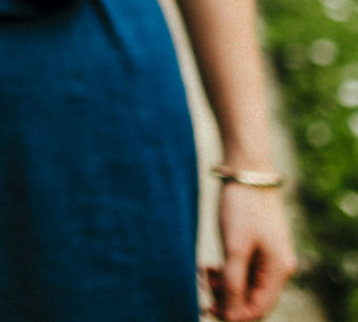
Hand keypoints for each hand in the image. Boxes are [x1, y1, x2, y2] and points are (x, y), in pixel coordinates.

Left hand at [202, 183, 295, 319]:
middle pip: (252, 298)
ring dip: (223, 285)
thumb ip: (233, 282)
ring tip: (203, 273)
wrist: (246, 174)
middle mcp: (277, 267)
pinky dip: (225, 271)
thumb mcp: (235, 248)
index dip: (234, 314)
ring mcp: (267, 256)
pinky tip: (208, 267)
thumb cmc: (242, 209)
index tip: (208, 310)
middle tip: (202, 288)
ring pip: (244, 284)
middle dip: (226, 299)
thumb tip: (231, 314)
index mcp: (278, 271)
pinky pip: (241, 269)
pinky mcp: (255, 246)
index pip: (259, 308)